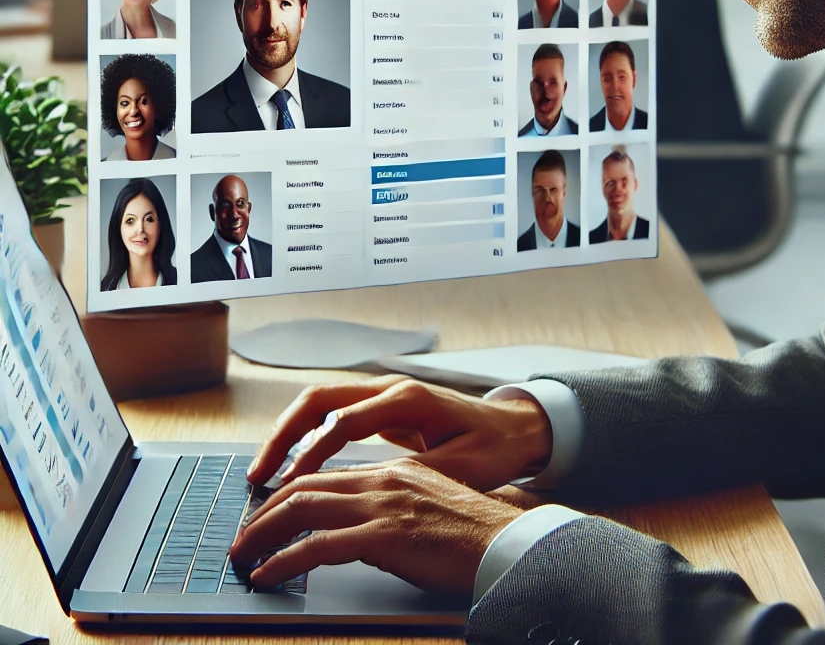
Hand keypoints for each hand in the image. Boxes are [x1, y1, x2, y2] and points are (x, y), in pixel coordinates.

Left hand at [229, 457, 522, 593]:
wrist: (507, 541)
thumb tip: (362, 526)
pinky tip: (268, 575)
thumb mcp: (428, 505)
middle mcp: (381, 480)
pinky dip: (284, 560)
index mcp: (391, 472)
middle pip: (304, 487)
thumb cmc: (473, 534)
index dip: (286, 494)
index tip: (264, 515)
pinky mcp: (384, 536)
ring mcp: (381, 506)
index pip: (323, 476)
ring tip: (242, 555)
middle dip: (263, 512)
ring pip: (302, 509)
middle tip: (240, 538)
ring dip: (262, 533)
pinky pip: (317, 546)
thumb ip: (393, 504)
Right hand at [245, 374, 552, 491]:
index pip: (344, 419)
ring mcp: (384, 391)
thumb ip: (414, 473)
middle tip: (258, 473)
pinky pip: (332, 410)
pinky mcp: (382, 404)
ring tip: (264, 470)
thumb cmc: (491, 447)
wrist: (514, 427)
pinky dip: (306, 432)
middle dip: (283, 433)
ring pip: (321, 399)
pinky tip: (292, 462)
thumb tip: (368, 489)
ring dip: (288, 431)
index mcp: (409, 399)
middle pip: (320, 397)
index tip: (289, 484)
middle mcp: (391, 387)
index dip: (312, 452)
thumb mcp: (459, 468)